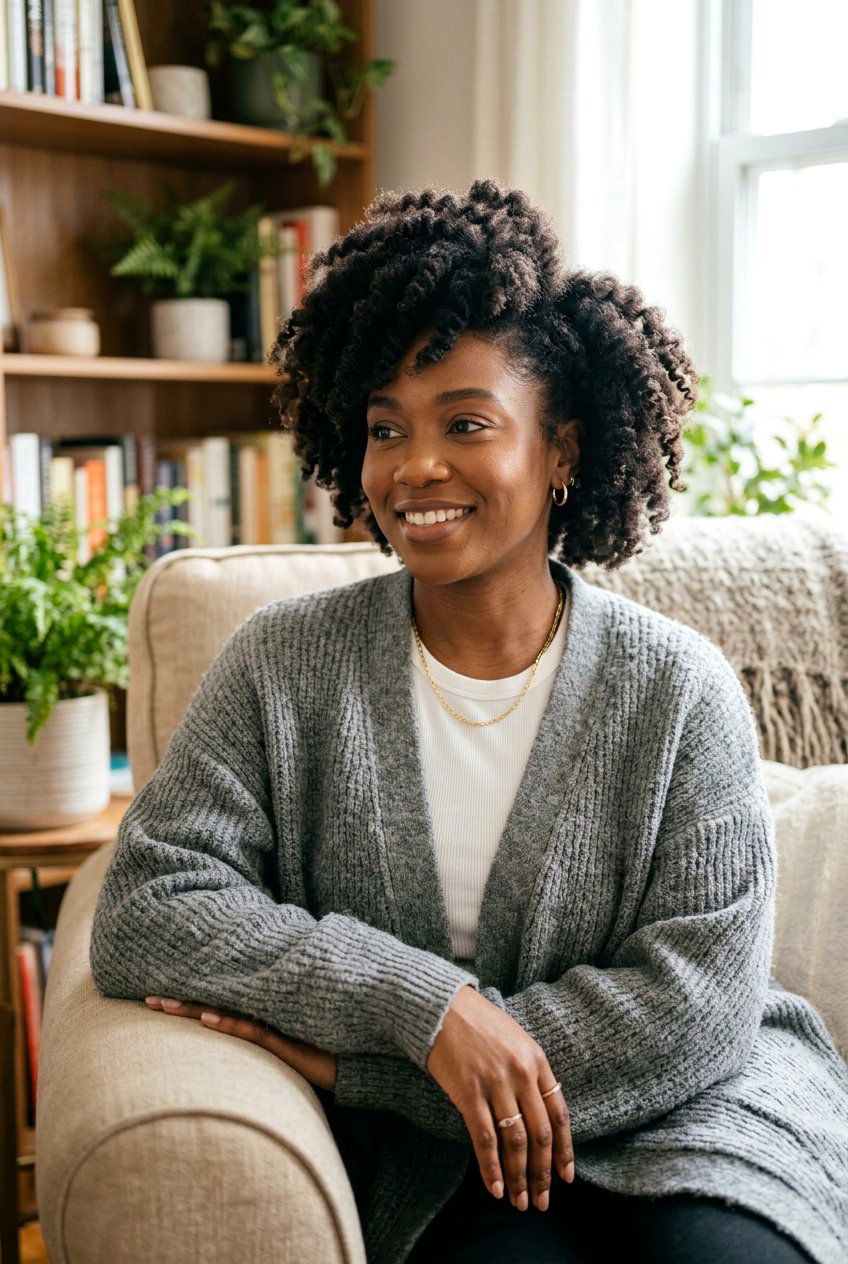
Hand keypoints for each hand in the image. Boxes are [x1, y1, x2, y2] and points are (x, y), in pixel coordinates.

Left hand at [144, 996, 337, 1091]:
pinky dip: (229, 1025)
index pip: (221, 1005)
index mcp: (266, 1017)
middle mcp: (267, 1016)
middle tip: (147, 997)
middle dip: (180, 1002)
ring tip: (161, 1005)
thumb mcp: (296, 1051)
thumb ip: (274, 1041)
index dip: (192, 1000)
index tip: (162, 997)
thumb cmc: (333, 1057)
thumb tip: (255, 1043)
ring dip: (192, 1009)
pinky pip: (253, 1032)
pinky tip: (207, 1020)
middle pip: (215, 1004)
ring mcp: (277, 1026)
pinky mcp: (288, 1042)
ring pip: (226, 1014)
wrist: (367, 1063)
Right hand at [426, 985, 573, 1211]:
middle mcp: (521, 1074)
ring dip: (518, 1177)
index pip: (558, 1115)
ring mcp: (495, 1083)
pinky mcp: (468, 1092)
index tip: (566, 1178)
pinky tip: (495, 1188)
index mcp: (537, 1060)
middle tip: (542, 1201)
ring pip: (514, 1142)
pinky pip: (485, 1138)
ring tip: (520, 1201)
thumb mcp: (516, 1041)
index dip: (564, 1150)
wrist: (442, 1007)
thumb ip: (530, 1074)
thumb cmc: (479, 1024)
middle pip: (539, 1134)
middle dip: (542, 1173)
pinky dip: (491, 1167)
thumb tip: (539, 1117)